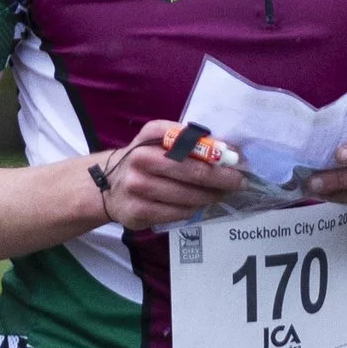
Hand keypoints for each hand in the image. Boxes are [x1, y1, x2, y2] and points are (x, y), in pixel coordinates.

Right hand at [90, 121, 247, 232]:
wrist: (107, 186)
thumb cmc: (144, 159)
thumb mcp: (159, 140)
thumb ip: (190, 140)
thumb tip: (229, 150)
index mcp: (151, 135)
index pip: (188, 139)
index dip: (216, 150)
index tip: (236, 158)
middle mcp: (141, 158)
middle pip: (192, 171)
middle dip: (221, 178)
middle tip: (239, 182)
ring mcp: (138, 187)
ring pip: (188, 195)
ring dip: (210, 197)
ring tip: (220, 195)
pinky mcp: (138, 211)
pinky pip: (178, 212)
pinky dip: (193, 209)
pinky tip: (197, 205)